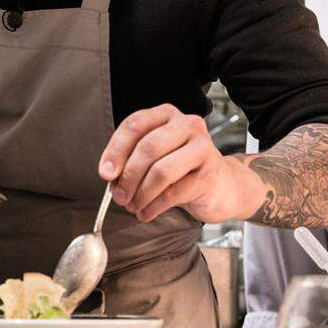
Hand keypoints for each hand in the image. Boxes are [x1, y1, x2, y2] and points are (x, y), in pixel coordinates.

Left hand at [98, 104, 248, 223]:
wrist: (222, 186)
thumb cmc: (182, 169)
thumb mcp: (155, 156)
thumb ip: (132, 159)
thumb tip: (110, 176)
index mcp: (167, 114)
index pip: (135, 125)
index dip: (116, 150)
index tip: (105, 173)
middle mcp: (187, 125)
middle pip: (148, 148)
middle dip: (128, 176)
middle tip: (119, 197)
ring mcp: (202, 148)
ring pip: (161, 171)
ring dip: (141, 194)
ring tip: (132, 206)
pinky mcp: (210, 174)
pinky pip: (174, 192)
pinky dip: (154, 206)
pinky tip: (146, 213)